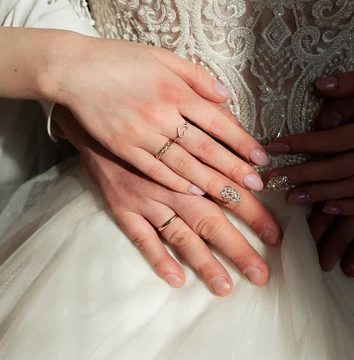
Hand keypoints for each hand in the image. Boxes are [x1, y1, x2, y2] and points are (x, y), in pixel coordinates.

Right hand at [51, 34, 268, 198]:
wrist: (73, 70)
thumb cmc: (118, 59)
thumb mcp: (161, 56)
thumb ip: (195, 75)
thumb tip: (224, 94)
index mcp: (175, 90)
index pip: (218, 121)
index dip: (242, 141)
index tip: (261, 158)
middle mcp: (162, 115)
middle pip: (205, 148)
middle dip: (233, 169)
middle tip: (257, 187)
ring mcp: (141, 135)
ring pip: (183, 164)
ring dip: (211, 183)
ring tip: (234, 197)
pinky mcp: (122, 148)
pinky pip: (154, 169)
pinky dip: (175, 182)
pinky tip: (193, 193)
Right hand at [54, 106, 282, 294]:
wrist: (84, 96)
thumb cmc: (128, 87)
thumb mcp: (166, 71)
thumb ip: (200, 86)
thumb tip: (227, 97)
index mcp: (185, 150)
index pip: (227, 182)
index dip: (253, 207)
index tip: (275, 231)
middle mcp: (169, 180)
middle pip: (211, 217)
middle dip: (238, 247)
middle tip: (262, 273)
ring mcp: (144, 196)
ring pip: (179, 234)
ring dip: (204, 261)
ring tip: (226, 288)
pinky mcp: (120, 204)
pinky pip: (140, 236)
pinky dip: (156, 257)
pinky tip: (175, 279)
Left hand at [266, 72, 353, 274]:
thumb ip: (353, 85)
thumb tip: (321, 84)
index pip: (332, 140)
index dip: (302, 143)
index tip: (274, 146)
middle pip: (337, 169)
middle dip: (304, 175)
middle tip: (275, 182)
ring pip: (351, 192)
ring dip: (321, 197)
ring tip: (292, 199)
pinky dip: (348, 210)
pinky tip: (327, 212)